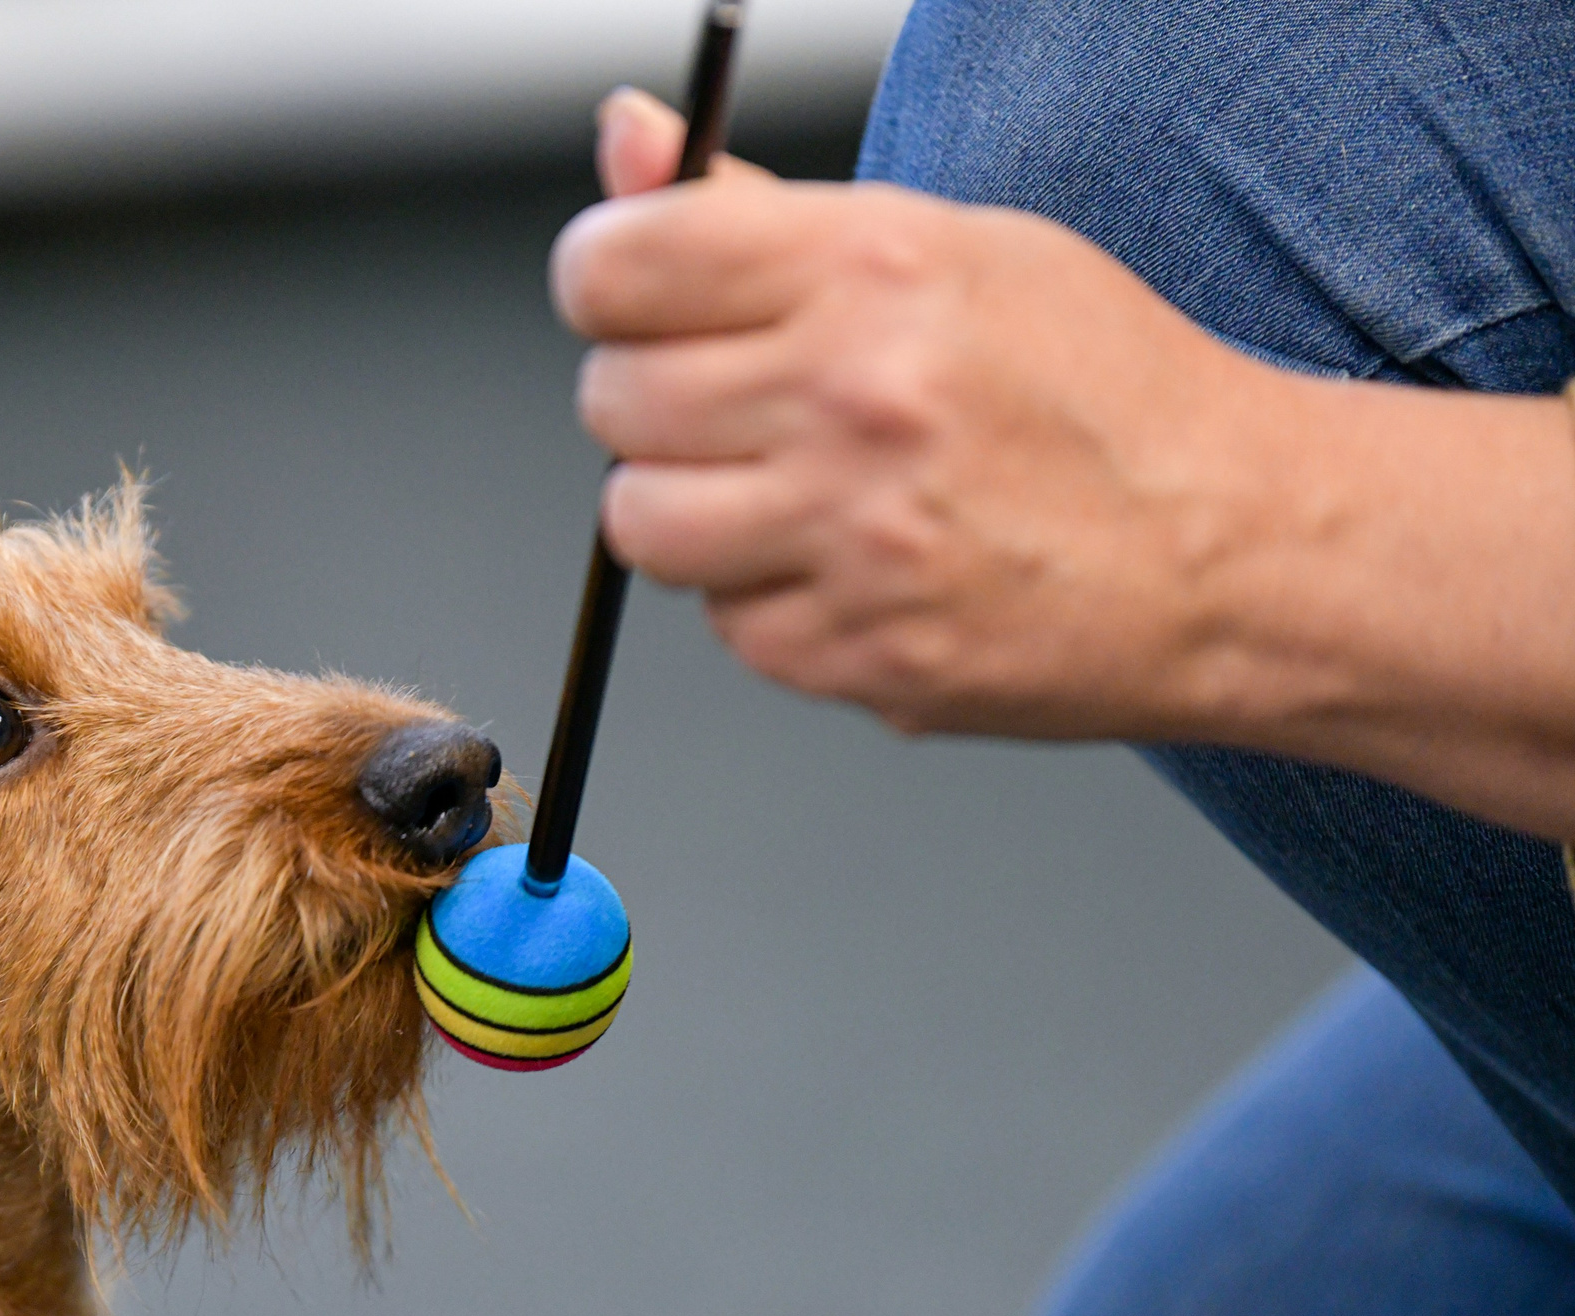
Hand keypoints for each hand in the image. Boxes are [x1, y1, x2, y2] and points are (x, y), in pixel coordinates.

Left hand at [554, 89, 1289, 742]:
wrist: (1234, 551)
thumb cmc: (1106, 395)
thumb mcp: (951, 250)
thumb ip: (756, 214)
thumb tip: (625, 142)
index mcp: (875, 269)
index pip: (622, 265)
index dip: (602, 281)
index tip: (622, 297)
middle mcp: (855, 398)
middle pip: (613, 401)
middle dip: (649, 403)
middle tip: (732, 407)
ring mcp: (853, 536)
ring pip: (640, 525)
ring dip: (687, 512)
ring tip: (783, 493)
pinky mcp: (857, 651)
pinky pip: (725, 624)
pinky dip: (766, 600)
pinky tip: (850, 567)